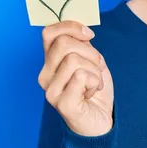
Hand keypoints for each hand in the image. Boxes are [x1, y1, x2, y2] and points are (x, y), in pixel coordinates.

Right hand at [38, 21, 114, 136]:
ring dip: (95, 70)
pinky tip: (92, 92)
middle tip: (96, 67)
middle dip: (90, 52)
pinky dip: (95, 81)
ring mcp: (51, 90)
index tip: (89, 35)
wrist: (101, 120)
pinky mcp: (62, 103)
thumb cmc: (94, 89)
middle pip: (64, 44)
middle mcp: (45, 75)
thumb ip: (82, 45)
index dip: (71, 27)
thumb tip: (81, 30)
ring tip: (95, 82)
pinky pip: (81, 77)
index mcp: (50, 62)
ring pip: (74, 60)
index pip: (49, 33)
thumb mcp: (91, 60)